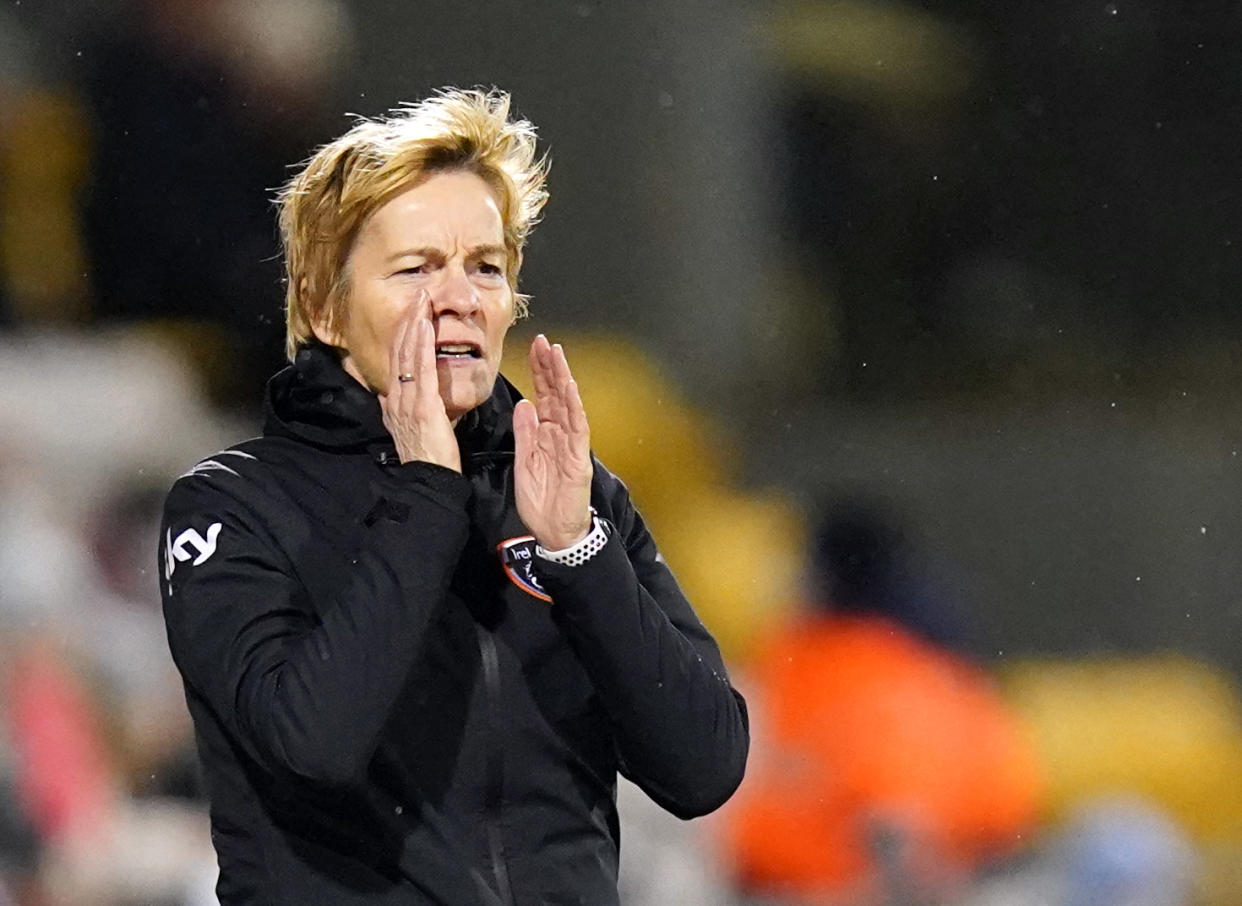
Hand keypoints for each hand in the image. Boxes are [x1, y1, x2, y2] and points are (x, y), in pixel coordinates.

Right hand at [379, 292, 461, 471]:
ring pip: (408, 356)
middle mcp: (395, 399)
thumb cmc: (427, 459)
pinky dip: (422, 345)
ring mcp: (407, 402)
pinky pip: (422, 370)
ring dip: (414, 326)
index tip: (411, 314)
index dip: (402, 336)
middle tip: (418, 295)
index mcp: (393, 404)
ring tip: (422, 301)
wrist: (428, 481)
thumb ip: (398, 410)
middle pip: (399, 353)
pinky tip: (425, 326)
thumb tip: (387, 396)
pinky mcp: (423, 407)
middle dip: (407, 322)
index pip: (396, 362)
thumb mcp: (408, 429)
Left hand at [513, 335, 592, 549]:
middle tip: (543, 340)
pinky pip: (578, 427)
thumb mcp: (525, 460)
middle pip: (556, 393)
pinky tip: (570, 388)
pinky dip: (574, 406)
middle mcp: (561, 433)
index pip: (542, 394)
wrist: (554, 531)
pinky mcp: (579, 457)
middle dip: (550, 366)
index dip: (538, 370)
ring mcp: (572, 443)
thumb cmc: (541, 499)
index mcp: (546, 432)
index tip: (532, 346)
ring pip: (568, 404)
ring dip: (562, 378)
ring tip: (557, 354)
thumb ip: (525, 432)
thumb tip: (524, 404)